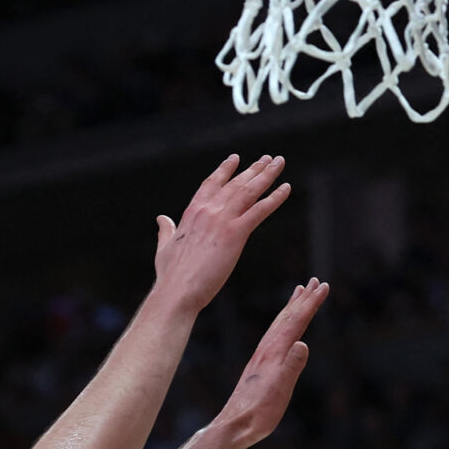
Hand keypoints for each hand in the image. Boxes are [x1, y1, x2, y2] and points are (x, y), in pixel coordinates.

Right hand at [152, 154, 292, 309]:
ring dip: (266, 175)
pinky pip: (259, 211)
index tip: (236, 159)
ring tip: (279, 162)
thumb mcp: (165, 247)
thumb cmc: (170, 275)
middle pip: (235, 183)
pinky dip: (274, 198)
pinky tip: (286, 188)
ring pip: (249, 191)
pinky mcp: (235, 234)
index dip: (225, 170)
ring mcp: (221, 220)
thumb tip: (161, 218)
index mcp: (191, 212)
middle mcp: (207, 210)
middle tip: (268, 158)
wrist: (177, 290)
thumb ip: (165, 230)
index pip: (211, 184)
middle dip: (253, 169)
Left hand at [205, 280, 330, 448]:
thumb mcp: (279, 392)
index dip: (310, 304)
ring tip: (299, 292)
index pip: (296, 322)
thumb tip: (302, 343)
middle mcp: (267, 350)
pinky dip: (282, 323)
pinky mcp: (260, 364)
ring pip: (279, 324)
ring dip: (291, 307)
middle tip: (315, 281)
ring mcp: (262, 356)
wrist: (234, 425)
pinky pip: (274, 334)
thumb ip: (291, 367)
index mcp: (274, 353)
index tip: (323, 287)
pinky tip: (284, 326)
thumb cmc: (259, 413)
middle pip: (287, 317)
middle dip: (302, 299)